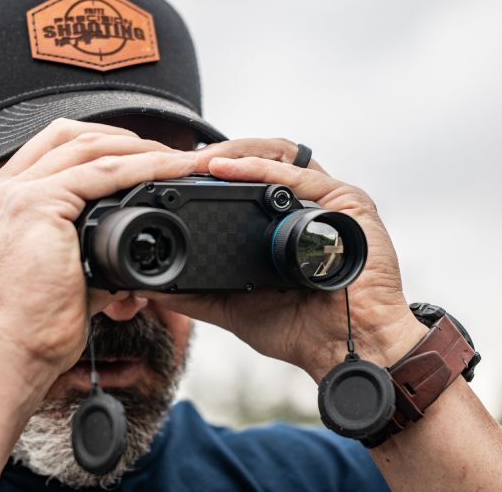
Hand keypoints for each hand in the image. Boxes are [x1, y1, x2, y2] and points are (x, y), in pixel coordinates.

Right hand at [0, 119, 196, 390]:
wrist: (7, 359)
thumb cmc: (31, 330)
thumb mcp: (64, 281)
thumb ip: (91, 261)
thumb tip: (129, 273)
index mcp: (2, 204)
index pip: (54, 150)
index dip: (102, 145)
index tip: (143, 157)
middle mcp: (1, 190)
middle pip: (69, 136)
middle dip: (124, 139)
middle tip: (168, 156)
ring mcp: (15, 193)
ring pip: (88, 146)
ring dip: (140, 148)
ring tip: (180, 160)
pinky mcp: (36, 205)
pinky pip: (102, 172)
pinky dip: (143, 168)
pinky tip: (172, 170)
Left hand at [138, 139, 426, 381]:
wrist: (345, 350)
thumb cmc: (303, 330)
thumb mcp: (237, 307)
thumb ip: (198, 294)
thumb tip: (153, 287)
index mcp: (287, 221)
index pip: (249, 179)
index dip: (213, 173)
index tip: (175, 178)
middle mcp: (309, 203)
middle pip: (263, 157)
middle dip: (221, 154)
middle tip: (182, 162)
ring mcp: (330, 199)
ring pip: (281, 154)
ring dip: (237, 151)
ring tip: (201, 161)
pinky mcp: (349, 202)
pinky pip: (301, 175)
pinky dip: (261, 169)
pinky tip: (228, 170)